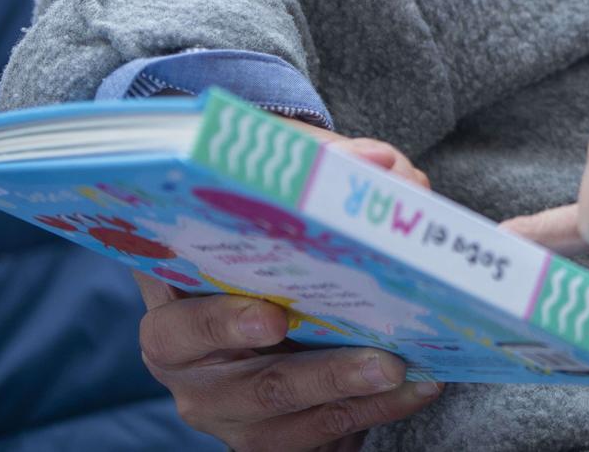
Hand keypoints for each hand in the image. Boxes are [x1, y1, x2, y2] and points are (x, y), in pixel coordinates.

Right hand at [132, 120, 438, 448]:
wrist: (286, 287)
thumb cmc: (279, 231)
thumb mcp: (294, 192)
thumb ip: (332, 168)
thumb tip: (376, 164)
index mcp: (170, 291)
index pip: (175, 312)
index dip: (218, 320)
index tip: (273, 315)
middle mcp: (182, 356)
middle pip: (244, 380)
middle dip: (315, 370)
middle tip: (377, 356)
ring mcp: (219, 403)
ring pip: (282, 411)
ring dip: (350, 393)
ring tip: (404, 369)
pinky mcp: (261, 434)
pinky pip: (314, 436)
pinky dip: (372, 412)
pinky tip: (417, 388)